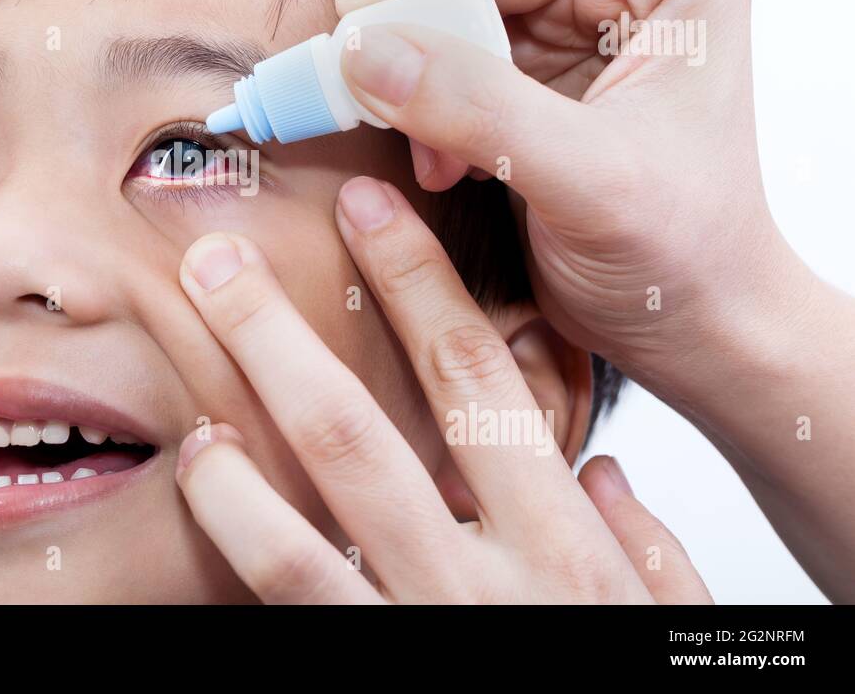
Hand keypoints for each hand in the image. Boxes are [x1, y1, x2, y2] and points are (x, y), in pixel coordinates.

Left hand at [173, 177, 710, 603]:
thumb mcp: (662, 635)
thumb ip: (648, 558)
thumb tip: (616, 483)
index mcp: (560, 541)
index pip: (480, 378)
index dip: (418, 282)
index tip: (366, 206)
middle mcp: (482, 573)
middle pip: (367, 421)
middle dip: (286, 327)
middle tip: (218, 254)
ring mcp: (417, 619)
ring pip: (316, 496)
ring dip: (247, 405)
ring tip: (193, 340)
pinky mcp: (370, 660)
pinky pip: (291, 585)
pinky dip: (240, 517)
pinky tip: (205, 461)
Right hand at [333, 0, 796, 395]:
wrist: (692, 318)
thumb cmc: (683, 253)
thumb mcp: (585, 182)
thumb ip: (475, 109)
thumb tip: (362, 49)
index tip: (374, 29)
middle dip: (417, 21)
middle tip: (378, 94)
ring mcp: (577, 1)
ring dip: (413, 69)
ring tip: (433, 149)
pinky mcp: (535, 48)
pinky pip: (439, 38)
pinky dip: (420, 97)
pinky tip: (444, 157)